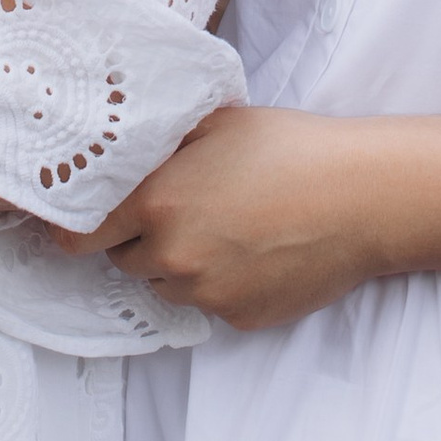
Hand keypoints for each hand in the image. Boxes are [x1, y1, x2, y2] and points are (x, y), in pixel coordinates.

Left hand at [74, 109, 388, 330]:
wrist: (361, 198)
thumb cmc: (290, 148)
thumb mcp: (215, 122)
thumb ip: (158, 142)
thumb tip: (114, 149)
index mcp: (156, 203)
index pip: (79, 235)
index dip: (79, 226)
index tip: (84, 221)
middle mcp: (172, 256)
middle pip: (124, 260)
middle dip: (140, 239)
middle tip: (180, 209)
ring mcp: (205, 293)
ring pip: (166, 285)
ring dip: (178, 264)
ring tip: (225, 228)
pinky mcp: (237, 318)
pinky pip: (209, 303)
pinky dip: (220, 284)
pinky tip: (254, 252)